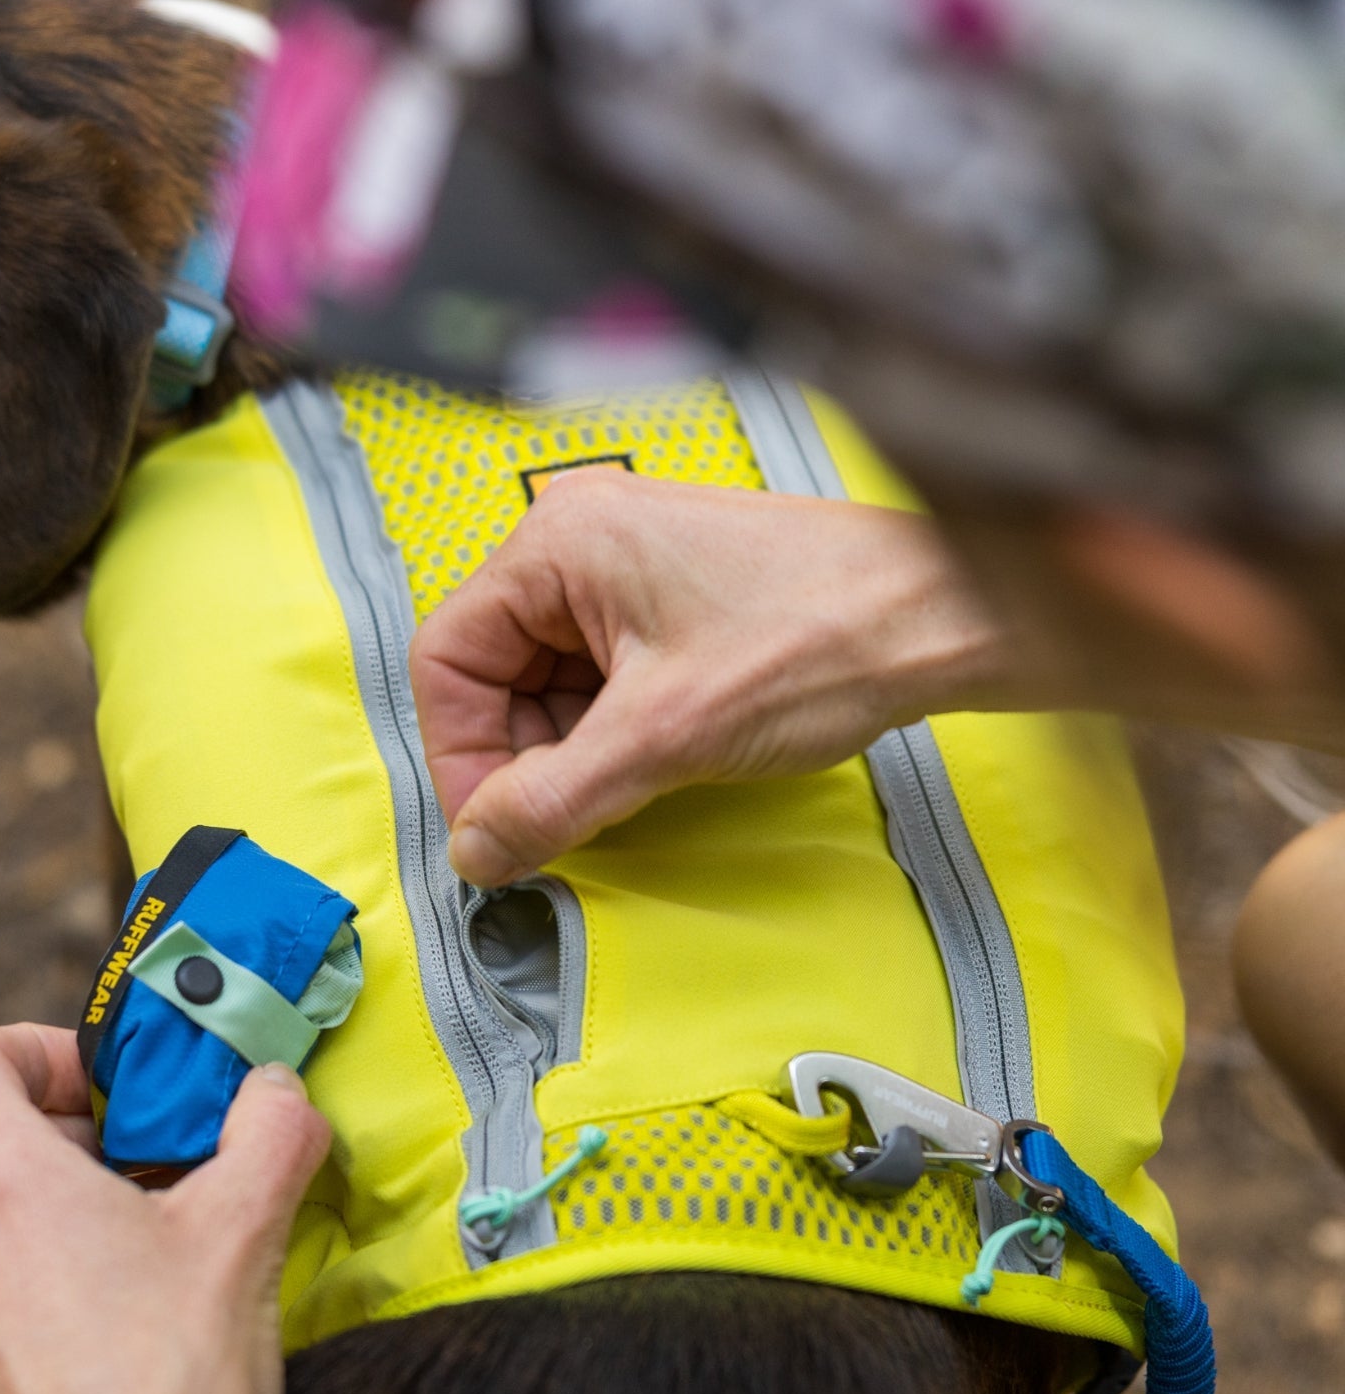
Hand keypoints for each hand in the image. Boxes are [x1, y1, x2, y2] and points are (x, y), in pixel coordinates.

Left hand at [0, 1026, 331, 1393]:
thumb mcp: (245, 1234)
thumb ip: (270, 1131)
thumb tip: (277, 1091)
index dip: (35, 1047)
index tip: (111, 1087)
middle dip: (85, 1145)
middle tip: (169, 1175)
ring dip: (71, 1221)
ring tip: (159, 1264)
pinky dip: (51, 1291)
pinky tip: (129, 1340)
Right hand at [409, 468, 1006, 885]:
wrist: (945, 616)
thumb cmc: (824, 637)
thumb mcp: (665, 738)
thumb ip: (553, 801)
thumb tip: (477, 853)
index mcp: (558, 542)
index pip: (448, 659)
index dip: (460, 756)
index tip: (490, 827)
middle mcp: (581, 540)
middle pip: (493, 671)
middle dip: (521, 755)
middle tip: (562, 820)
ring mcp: (627, 567)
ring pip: (547, 682)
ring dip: (569, 750)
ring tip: (634, 782)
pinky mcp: (667, 600)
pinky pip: (599, 677)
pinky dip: (611, 732)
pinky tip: (658, 758)